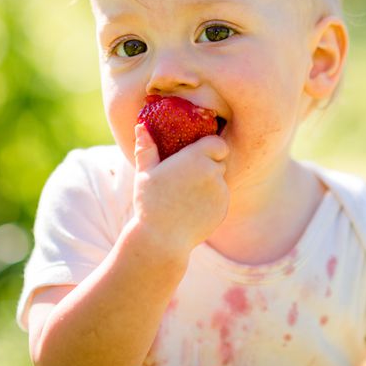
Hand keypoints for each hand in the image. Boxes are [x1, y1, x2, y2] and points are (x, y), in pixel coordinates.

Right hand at [131, 123, 229, 257]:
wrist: (162, 240)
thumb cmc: (151, 203)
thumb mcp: (145, 174)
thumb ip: (146, 148)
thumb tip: (141, 126)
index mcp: (197, 158)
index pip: (218, 143)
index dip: (210, 147)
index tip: (198, 153)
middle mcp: (214, 172)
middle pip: (220, 161)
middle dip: (209, 164)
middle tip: (189, 174)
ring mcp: (221, 192)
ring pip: (221, 180)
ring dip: (210, 182)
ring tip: (187, 193)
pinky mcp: (224, 209)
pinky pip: (222, 198)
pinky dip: (212, 199)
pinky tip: (193, 207)